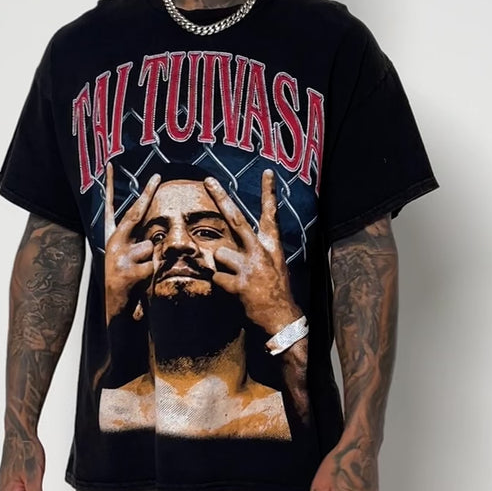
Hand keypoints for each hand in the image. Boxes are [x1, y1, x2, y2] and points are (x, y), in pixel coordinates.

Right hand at [104, 163, 159, 322]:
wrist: (121, 317)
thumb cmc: (132, 288)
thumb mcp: (133, 263)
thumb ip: (139, 245)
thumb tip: (152, 234)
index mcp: (112, 241)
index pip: (111, 209)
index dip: (111, 187)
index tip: (109, 165)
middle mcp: (111, 245)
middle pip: (133, 215)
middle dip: (146, 194)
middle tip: (158, 175)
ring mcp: (116, 258)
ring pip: (149, 247)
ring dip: (152, 263)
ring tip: (142, 278)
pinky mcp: (125, 273)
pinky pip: (151, 266)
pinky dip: (152, 277)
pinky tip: (141, 287)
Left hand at [204, 170, 300, 334]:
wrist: (282, 319)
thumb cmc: (275, 291)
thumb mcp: (274, 265)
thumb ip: (255, 251)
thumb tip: (230, 244)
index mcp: (272, 245)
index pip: (271, 214)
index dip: (269, 192)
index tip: (268, 171)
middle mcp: (261, 251)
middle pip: (236, 219)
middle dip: (221, 198)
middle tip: (209, 181)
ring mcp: (249, 266)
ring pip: (219, 254)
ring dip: (221, 266)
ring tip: (235, 278)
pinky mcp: (238, 283)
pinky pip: (216, 277)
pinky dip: (220, 285)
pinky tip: (233, 292)